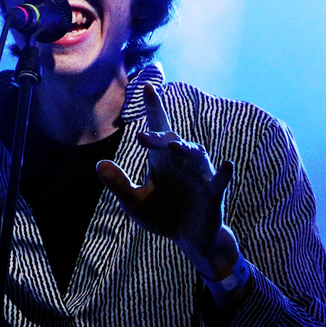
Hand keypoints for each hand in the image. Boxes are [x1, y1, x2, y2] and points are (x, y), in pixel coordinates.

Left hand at [97, 84, 238, 279]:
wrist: (190, 239)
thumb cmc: (163, 215)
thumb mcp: (135, 203)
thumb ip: (119, 185)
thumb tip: (99, 164)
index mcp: (163, 160)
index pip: (158, 129)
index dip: (154, 108)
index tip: (147, 86)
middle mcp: (182, 162)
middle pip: (172, 140)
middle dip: (158, 135)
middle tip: (142, 137)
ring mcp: (200, 176)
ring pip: (195, 156)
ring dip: (184, 150)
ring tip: (172, 146)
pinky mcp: (213, 194)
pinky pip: (220, 181)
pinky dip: (223, 173)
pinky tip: (226, 164)